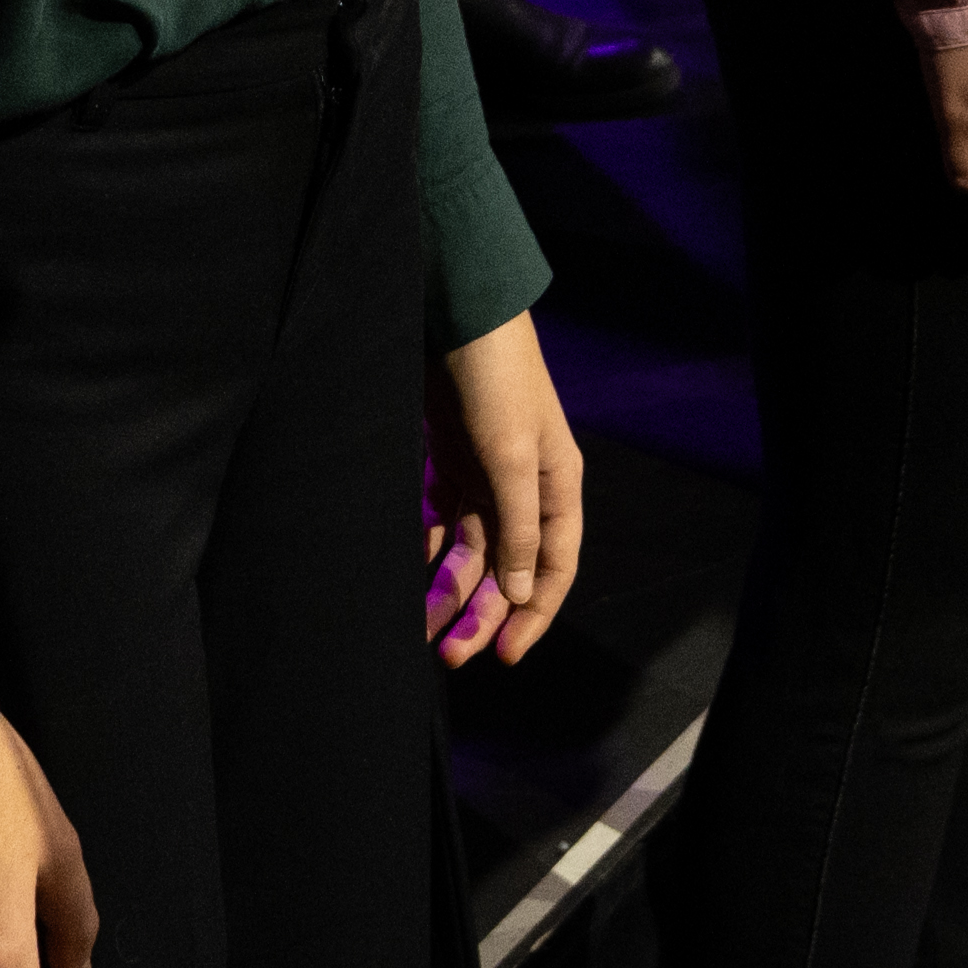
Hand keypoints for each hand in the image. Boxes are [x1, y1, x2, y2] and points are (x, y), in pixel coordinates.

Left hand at [421, 317, 584, 665]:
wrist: (456, 312)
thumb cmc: (496, 380)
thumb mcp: (510, 457)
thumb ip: (517, 527)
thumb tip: (520, 591)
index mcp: (556, 489)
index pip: (552, 570)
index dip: (531, 616)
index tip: (502, 655)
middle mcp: (525, 489)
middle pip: (505, 568)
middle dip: (480, 613)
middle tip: (448, 654)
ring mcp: (486, 475)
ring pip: (469, 550)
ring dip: (448, 588)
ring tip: (420, 625)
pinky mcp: (451, 459)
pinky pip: (441, 519)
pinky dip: (429, 547)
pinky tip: (411, 571)